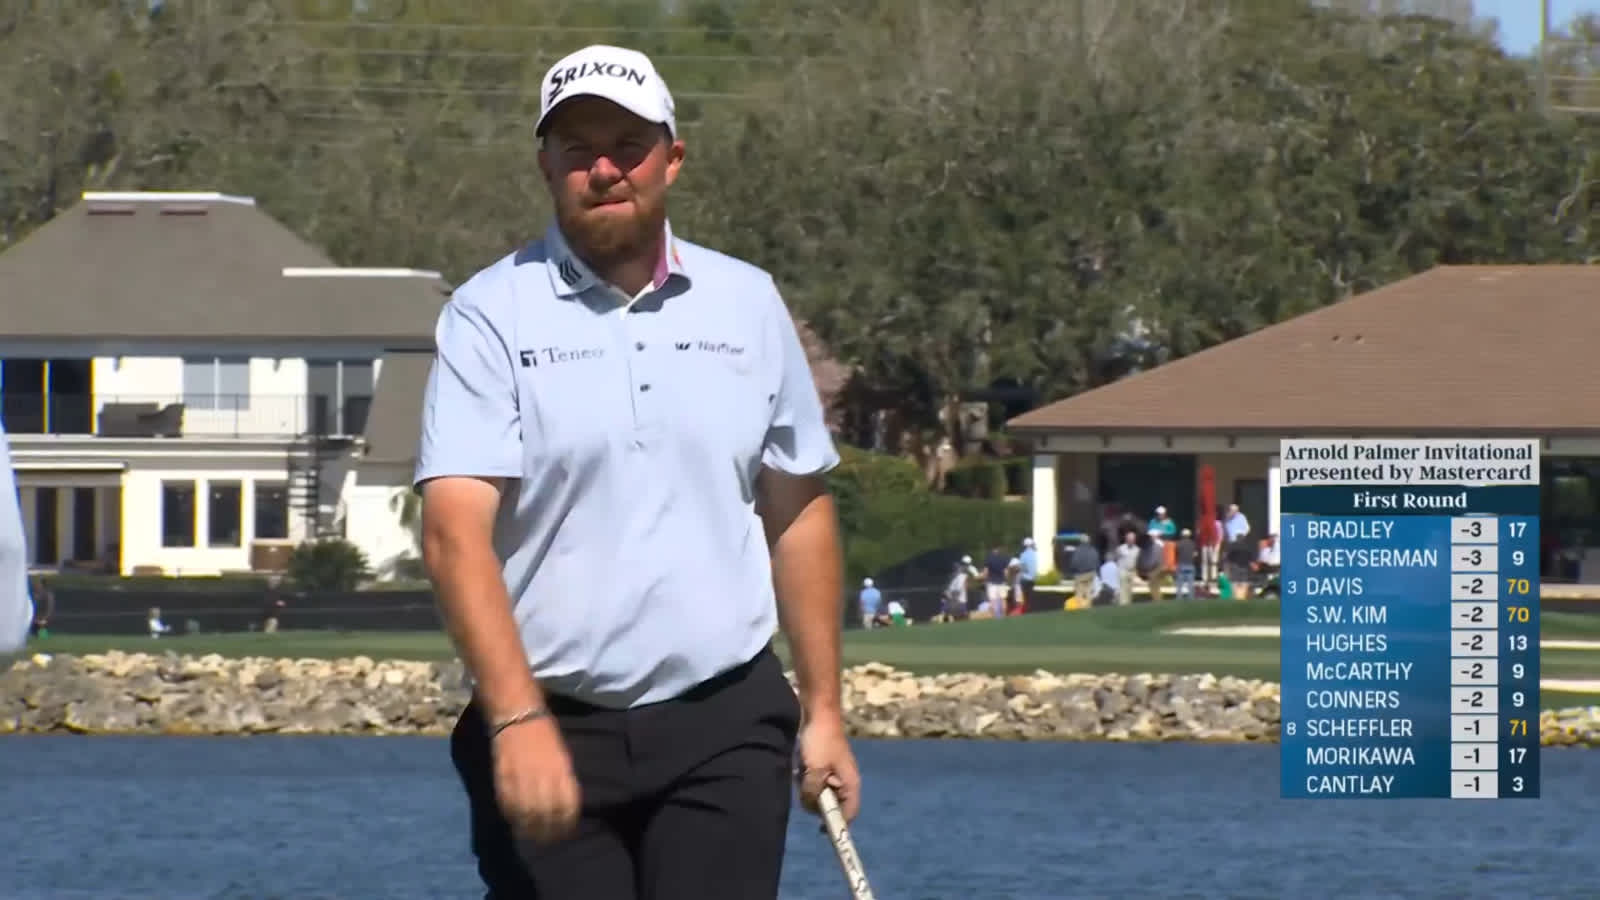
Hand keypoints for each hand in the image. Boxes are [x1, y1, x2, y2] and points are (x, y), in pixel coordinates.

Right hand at [491, 717, 581, 843]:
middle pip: (548, 816)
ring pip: (527, 816)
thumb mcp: (562, 756)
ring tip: (531, 836)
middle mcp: (543, 778)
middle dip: (549, 832)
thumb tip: (565, 806)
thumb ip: (563, 781)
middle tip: (548, 839)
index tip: (565, 831)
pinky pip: (508, 807)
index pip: (568, 807)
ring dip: (530, 830)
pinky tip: (516, 823)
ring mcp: (522, 780)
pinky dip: (513, 818)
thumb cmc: (544, 734)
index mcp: (562, 772)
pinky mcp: (503, 780)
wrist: (518, 716)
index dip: (566, 823)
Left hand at [795, 715, 860, 822]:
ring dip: (808, 786)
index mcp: (850, 784)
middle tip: (805, 788)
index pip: (849, 814)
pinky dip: (805, 777)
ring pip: (818, 792)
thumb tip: (809, 805)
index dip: (837, 825)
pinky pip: (812, 780)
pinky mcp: (822, 765)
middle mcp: (844, 781)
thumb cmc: (821, 741)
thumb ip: (813, 792)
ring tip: (802, 770)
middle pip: (830, 805)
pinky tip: (800, 765)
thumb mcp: (815, 770)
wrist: (817, 712)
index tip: (820, 831)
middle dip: (815, 800)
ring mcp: (833, 772)